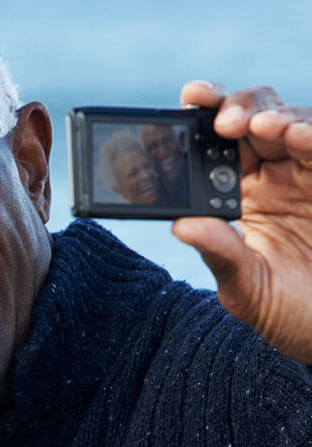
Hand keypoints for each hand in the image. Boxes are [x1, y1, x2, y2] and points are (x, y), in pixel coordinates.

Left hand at [171, 81, 311, 361]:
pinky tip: (296, 135)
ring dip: (276, 116)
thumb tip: (180, 225)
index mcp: (239, 196)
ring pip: (292, 122)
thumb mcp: (246, 288)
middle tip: (223, 121)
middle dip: (236, 107)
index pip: (216, 146)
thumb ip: (219, 254)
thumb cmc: (285, 311)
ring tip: (263, 126)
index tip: (187, 102)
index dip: (202, 118)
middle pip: (253, 118)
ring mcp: (310, 174)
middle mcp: (274, 177)